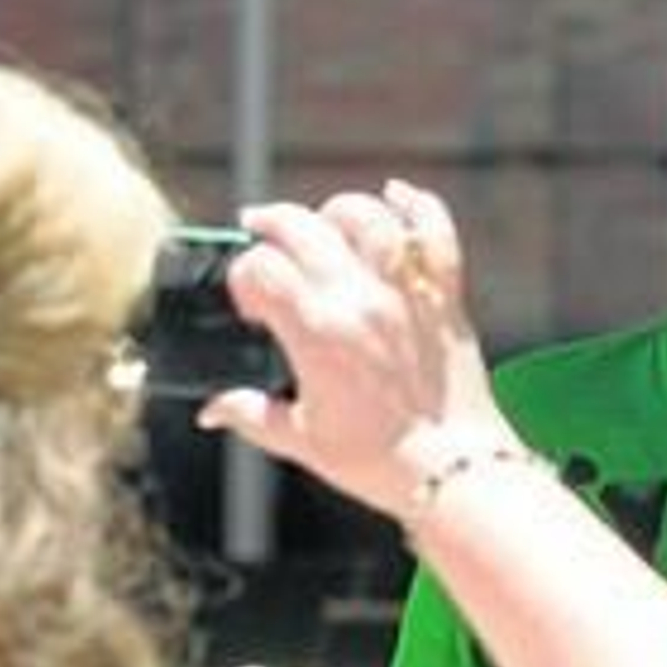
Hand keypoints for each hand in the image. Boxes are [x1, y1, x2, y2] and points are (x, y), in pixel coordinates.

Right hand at [196, 179, 515, 520]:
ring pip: (365, 217)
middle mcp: (359, 301)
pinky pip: (434, 231)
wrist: (453, 470)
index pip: (260, 269)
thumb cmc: (380, 461)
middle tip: (260, 230)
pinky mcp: (445, 296)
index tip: (252, 303)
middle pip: (302, 227)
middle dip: (271, 223)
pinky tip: (395, 196)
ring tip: (323, 223)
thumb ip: (252, 415)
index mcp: (316, 334)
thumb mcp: (303, 442)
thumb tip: (213, 410)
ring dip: (336, 212)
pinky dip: (415, 205)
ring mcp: (405, 293)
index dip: (244, 277)